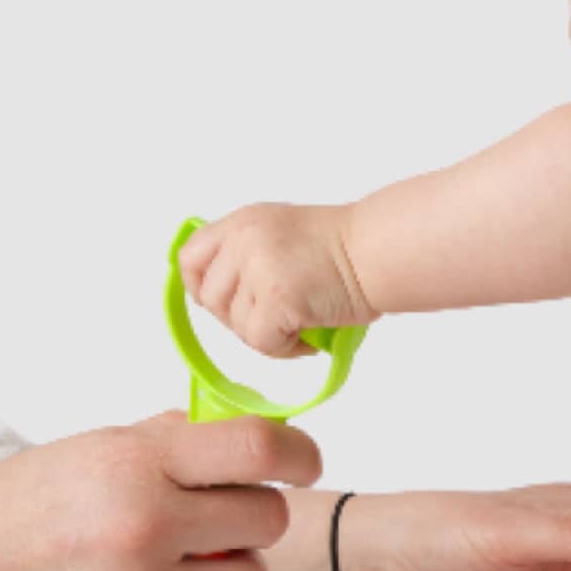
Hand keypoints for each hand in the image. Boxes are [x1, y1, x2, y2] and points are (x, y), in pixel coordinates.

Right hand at [0, 412, 323, 570]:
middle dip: (251, 521)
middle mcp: (144, 524)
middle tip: (215, 528)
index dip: (299, 454)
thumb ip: (166, 444)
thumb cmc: (6, 512)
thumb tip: (239, 441)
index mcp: (136, 461)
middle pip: (267, 520)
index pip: (260, 448)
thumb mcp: (86, 450)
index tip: (303, 465)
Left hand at [178, 203, 375, 359]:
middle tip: (276, 317)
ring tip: (300, 323)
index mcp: (243, 222)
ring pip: (237, 326)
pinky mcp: (276, 297)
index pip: (191, 257)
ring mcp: (258, 267)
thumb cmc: (346, 250)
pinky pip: (260, 342)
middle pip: (210, 298)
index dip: (201, 286)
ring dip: (267, 334)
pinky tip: (308, 335)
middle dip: (240, 317)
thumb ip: (249, 253)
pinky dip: (284, 348)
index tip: (226, 300)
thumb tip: (226, 294)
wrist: (379, 251)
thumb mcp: (282, 233)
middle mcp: (244, 240)